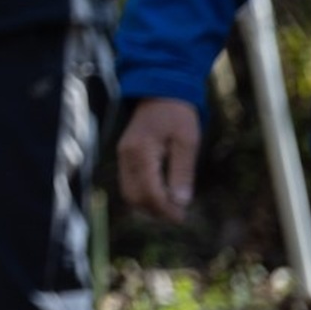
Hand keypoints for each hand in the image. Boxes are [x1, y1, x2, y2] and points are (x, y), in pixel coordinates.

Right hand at [119, 96, 202, 220]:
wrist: (160, 92)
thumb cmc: (177, 115)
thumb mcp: (187, 141)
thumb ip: (182, 172)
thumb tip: (181, 202)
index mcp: (141, 151)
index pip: (149, 191)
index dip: (165, 209)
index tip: (182, 217)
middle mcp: (126, 156)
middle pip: (134, 196)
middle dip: (155, 211)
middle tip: (179, 216)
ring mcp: (123, 156)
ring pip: (129, 192)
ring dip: (148, 205)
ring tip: (172, 208)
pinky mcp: (125, 156)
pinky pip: (129, 183)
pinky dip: (143, 195)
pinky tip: (162, 195)